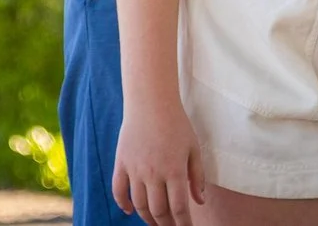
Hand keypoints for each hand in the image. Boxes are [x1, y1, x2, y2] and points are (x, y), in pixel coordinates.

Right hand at [111, 102, 206, 225]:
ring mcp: (135, 170)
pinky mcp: (121, 164)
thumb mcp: (194, 148)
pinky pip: (119, 191)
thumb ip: (197, 176)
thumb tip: (198, 201)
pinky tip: (129, 211)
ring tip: (155, 222)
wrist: (151, 102)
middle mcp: (153, 174)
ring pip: (139, 205)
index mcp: (174, 170)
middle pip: (158, 211)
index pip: (178, 208)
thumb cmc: (177, 124)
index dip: (183, 223)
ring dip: (147, 218)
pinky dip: (123, 204)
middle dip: (166, 224)